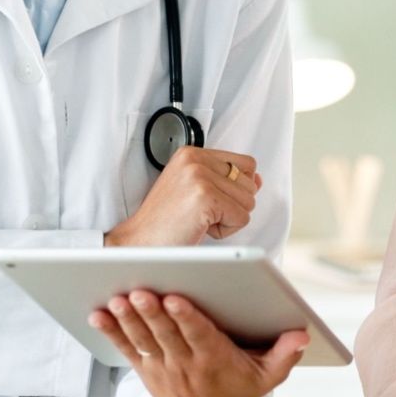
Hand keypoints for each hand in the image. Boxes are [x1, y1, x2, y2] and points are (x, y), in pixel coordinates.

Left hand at [89, 290, 308, 396]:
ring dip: (128, 320)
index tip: (175, 299)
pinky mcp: (145, 369)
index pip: (198, 336)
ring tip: (117, 300)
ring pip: (143, 340)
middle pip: (166, 335)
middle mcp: (185, 364)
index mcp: (214, 360)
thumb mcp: (267, 377)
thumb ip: (285, 355)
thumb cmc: (239, 390)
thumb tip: (302, 335)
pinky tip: (97, 314)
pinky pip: (126, 349)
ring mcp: (162, 367)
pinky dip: (111, 332)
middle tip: (139, 292)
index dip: (185, 318)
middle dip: (152, 313)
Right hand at [104, 146, 262, 246]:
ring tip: (198, 220)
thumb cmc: (164, 222)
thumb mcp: (193, 189)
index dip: (236, 188)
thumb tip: (257, 180)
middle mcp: (196, 159)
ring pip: (248, 201)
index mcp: (192, 153)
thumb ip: (224, 180)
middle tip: (200, 214)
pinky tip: (200, 228)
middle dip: (231, 206)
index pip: (246, 163)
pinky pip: (241, 217)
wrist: (138, 242)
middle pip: (250, 184)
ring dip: (228, 219)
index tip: (212, 201)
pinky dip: (225, 230)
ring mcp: (199, 177)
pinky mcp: (205, 197)